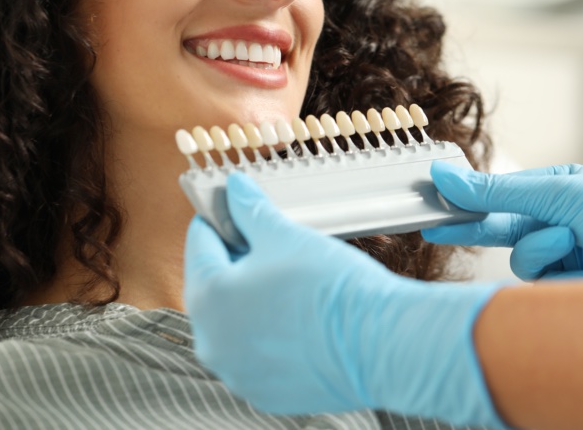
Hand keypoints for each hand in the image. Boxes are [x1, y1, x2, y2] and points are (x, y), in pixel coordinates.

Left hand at [184, 172, 506, 426]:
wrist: (383, 346)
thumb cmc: (332, 289)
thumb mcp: (285, 236)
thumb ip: (251, 210)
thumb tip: (234, 189)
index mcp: (208, 298)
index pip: (199, 244)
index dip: (217, 219)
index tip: (231, 208)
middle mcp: (213, 342)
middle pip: (212, 286)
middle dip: (235, 261)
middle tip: (266, 242)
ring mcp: (237, 372)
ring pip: (233, 323)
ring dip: (249, 299)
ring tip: (286, 280)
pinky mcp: (265, 393)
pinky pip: (255, 353)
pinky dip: (268, 334)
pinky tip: (296, 316)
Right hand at [424, 162, 582, 279]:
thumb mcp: (559, 193)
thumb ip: (498, 192)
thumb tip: (448, 176)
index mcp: (556, 191)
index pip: (498, 195)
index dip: (463, 199)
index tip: (430, 199)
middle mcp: (557, 223)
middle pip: (500, 228)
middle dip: (471, 228)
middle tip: (434, 228)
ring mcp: (566, 257)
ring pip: (520, 261)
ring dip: (539, 250)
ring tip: (570, 242)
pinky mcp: (574, 289)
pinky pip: (541, 284)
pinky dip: (556, 271)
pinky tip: (582, 263)